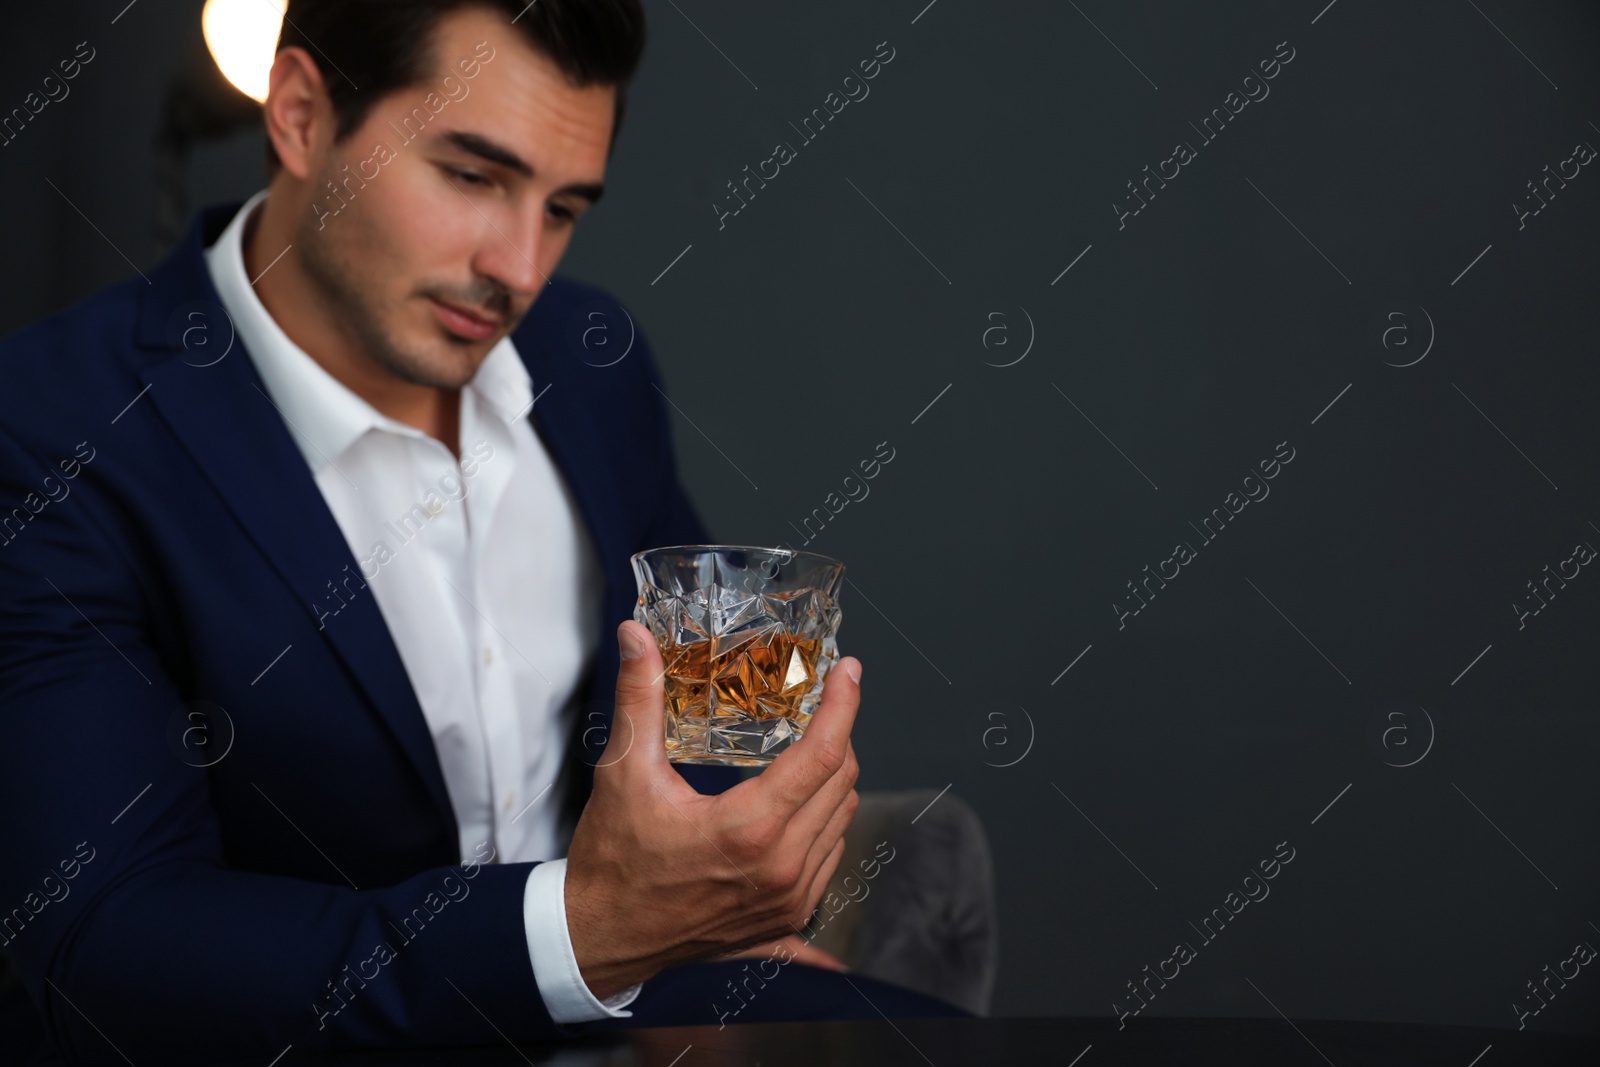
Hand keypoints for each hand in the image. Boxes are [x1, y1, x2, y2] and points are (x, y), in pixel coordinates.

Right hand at [563, 620, 861, 1000]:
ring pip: (842, 820)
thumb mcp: (624, 773)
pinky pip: (830, 854)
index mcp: (747, 829)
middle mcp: (781, 867)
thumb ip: (639, 698)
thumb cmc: (614, 861)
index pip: (822, 754)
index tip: (848, 672)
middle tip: (820, 705)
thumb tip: (636, 637)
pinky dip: (823, 821)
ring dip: (832, 780)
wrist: (603, 938)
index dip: (843, 705)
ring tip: (805, 752)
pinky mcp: (790, 918)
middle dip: (837, 736)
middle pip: (842, 782)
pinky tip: (795, 804)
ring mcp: (791, 898)